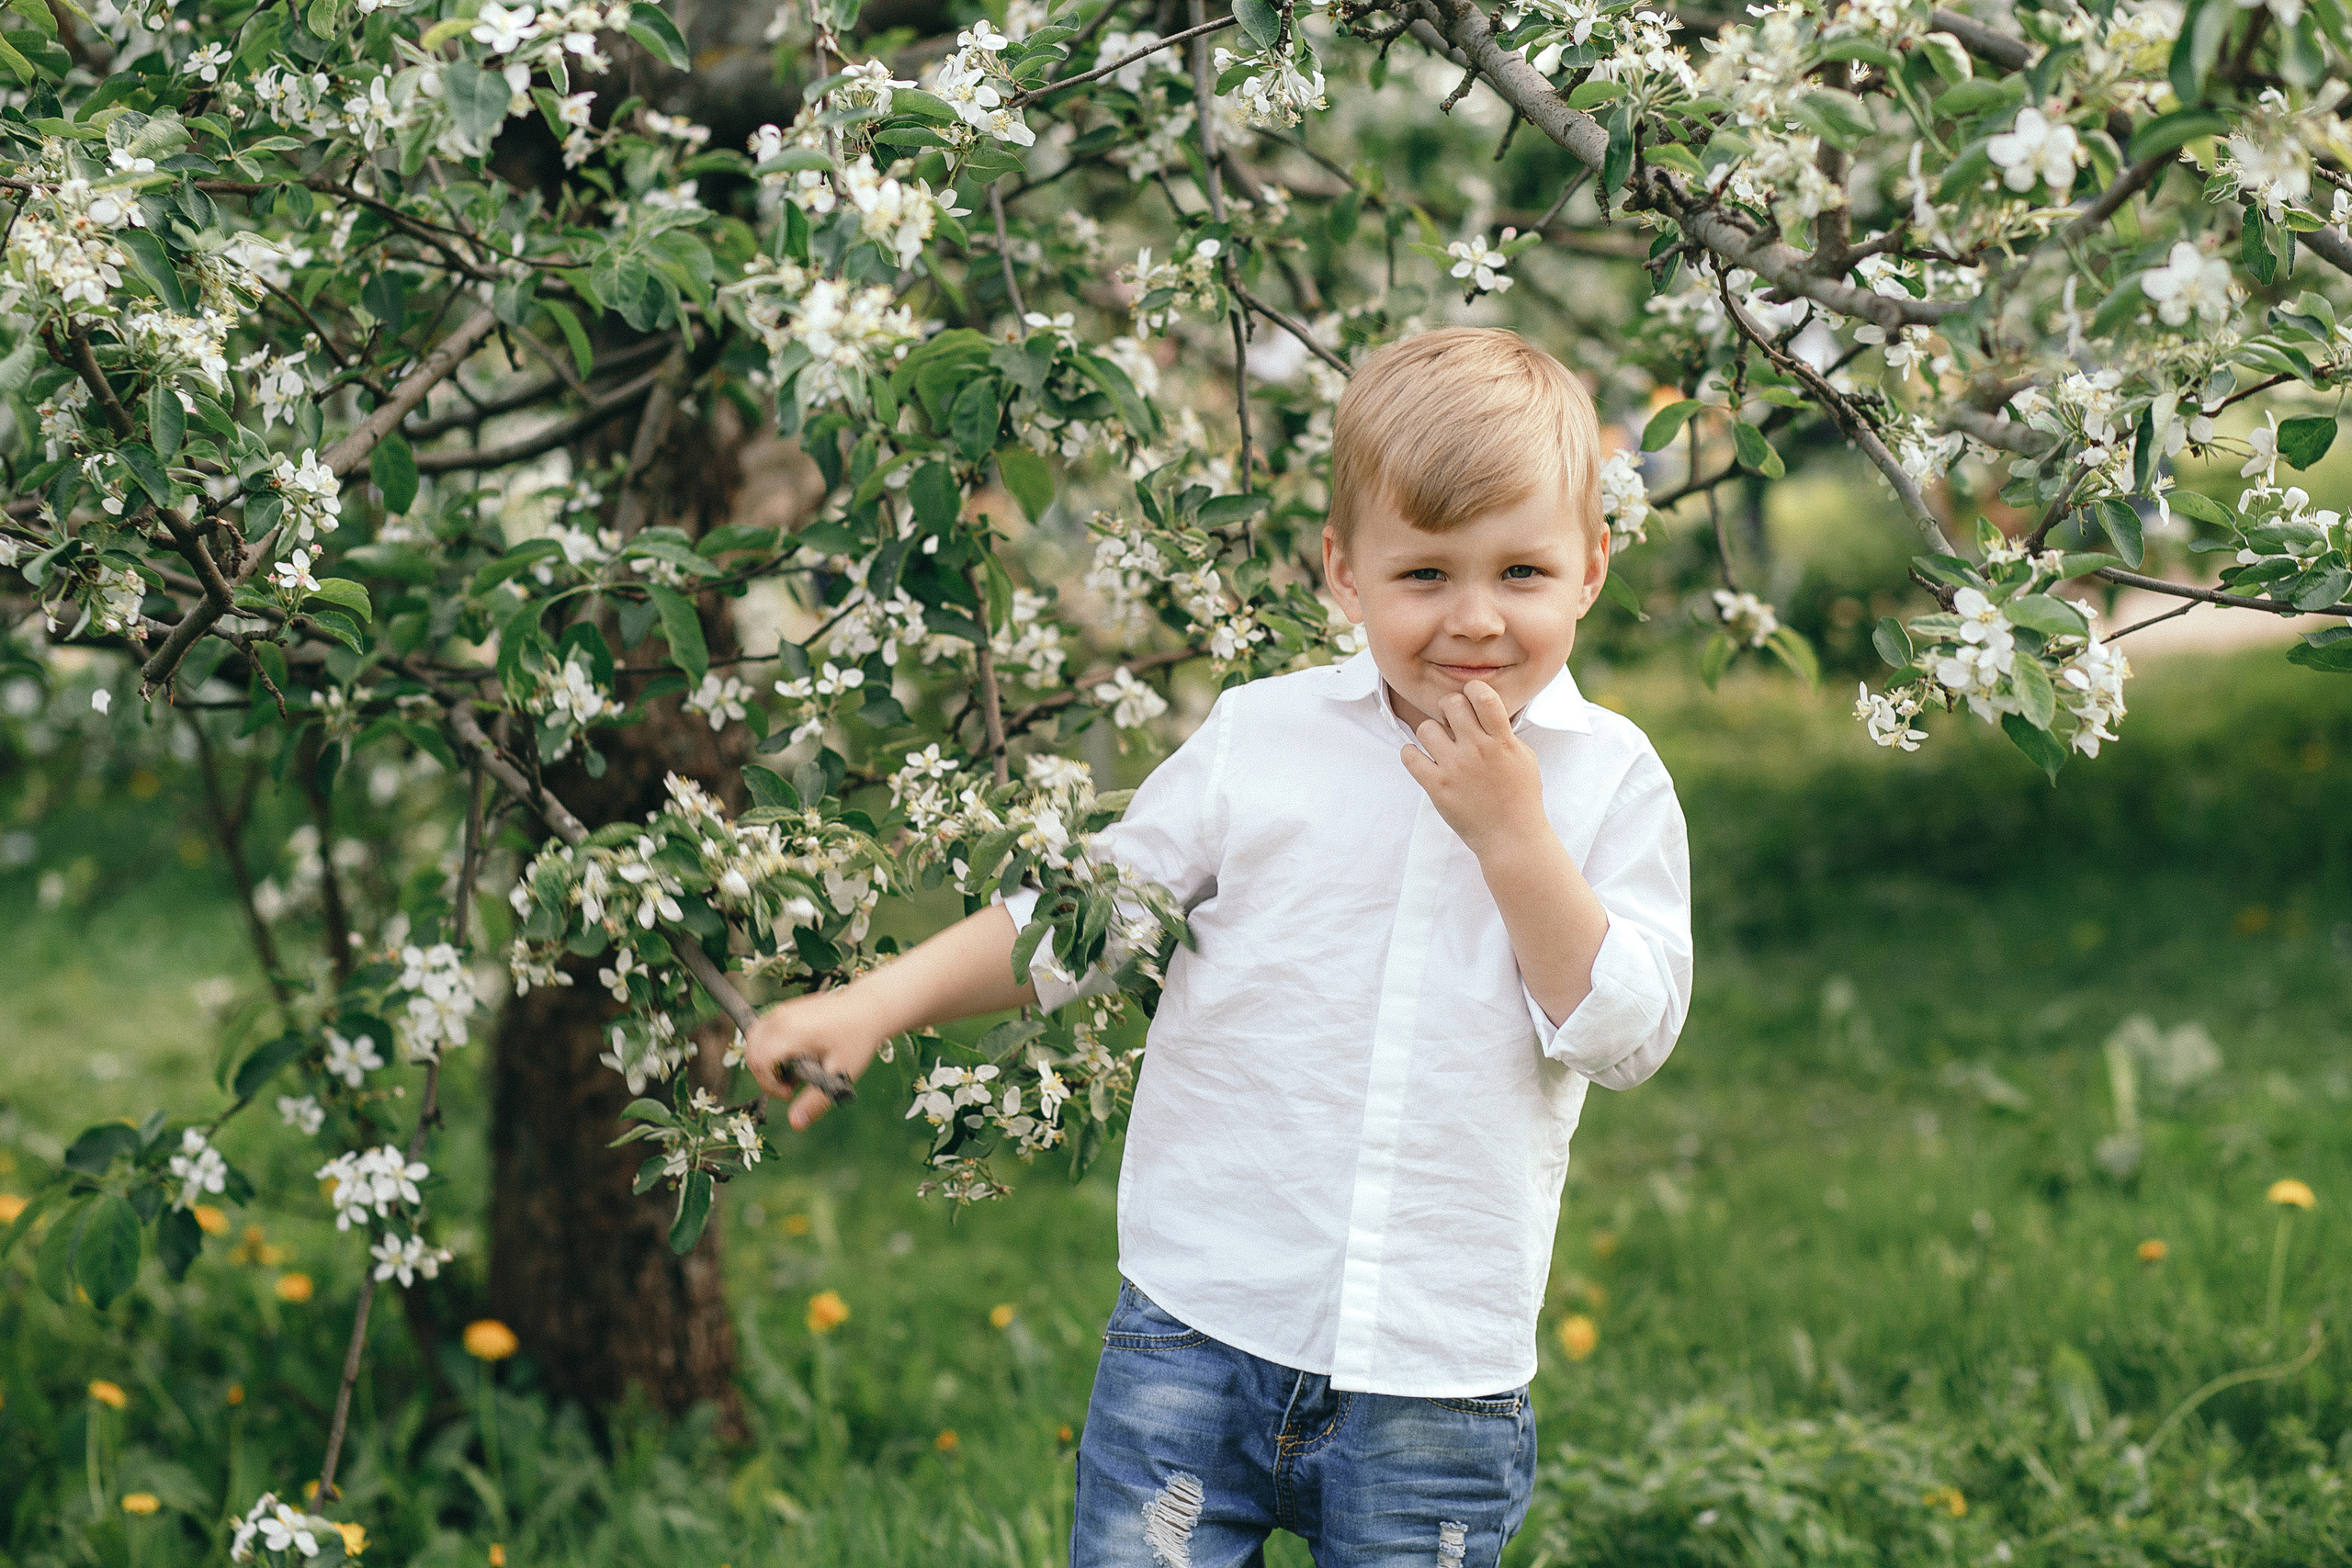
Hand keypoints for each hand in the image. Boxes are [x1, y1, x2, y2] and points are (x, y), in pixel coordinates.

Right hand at [743, 986, 891, 1131]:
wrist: (869, 1007)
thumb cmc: (857, 1040)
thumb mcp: (840, 1074)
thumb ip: (816, 1100)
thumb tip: (795, 1124)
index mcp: (793, 1033)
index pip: (759, 1061)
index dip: (769, 1085)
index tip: (791, 1093)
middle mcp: (782, 1018)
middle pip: (752, 1052)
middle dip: (765, 1076)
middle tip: (792, 1084)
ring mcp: (782, 1011)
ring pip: (754, 1040)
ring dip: (765, 1061)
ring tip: (793, 1070)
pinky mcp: (785, 1009)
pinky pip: (763, 1031)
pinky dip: (769, 1048)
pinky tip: (794, 1057)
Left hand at [1399, 680, 1547, 857]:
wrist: (1511, 837)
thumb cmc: (1521, 796)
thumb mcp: (1524, 757)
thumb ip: (1504, 732)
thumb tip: (1485, 709)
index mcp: (1501, 741)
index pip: (1483, 696)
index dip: (1473, 689)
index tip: (1470, 697)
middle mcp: (1477, 750)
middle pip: (1451, 704)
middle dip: (1449, 707)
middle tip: (1452, 722)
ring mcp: (1455, 769)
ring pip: (1426, 728)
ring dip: (1430, 733)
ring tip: (1439, 746)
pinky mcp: (1437, 787)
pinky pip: (1409, 756)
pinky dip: (1411, 754)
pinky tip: (1422, 760)